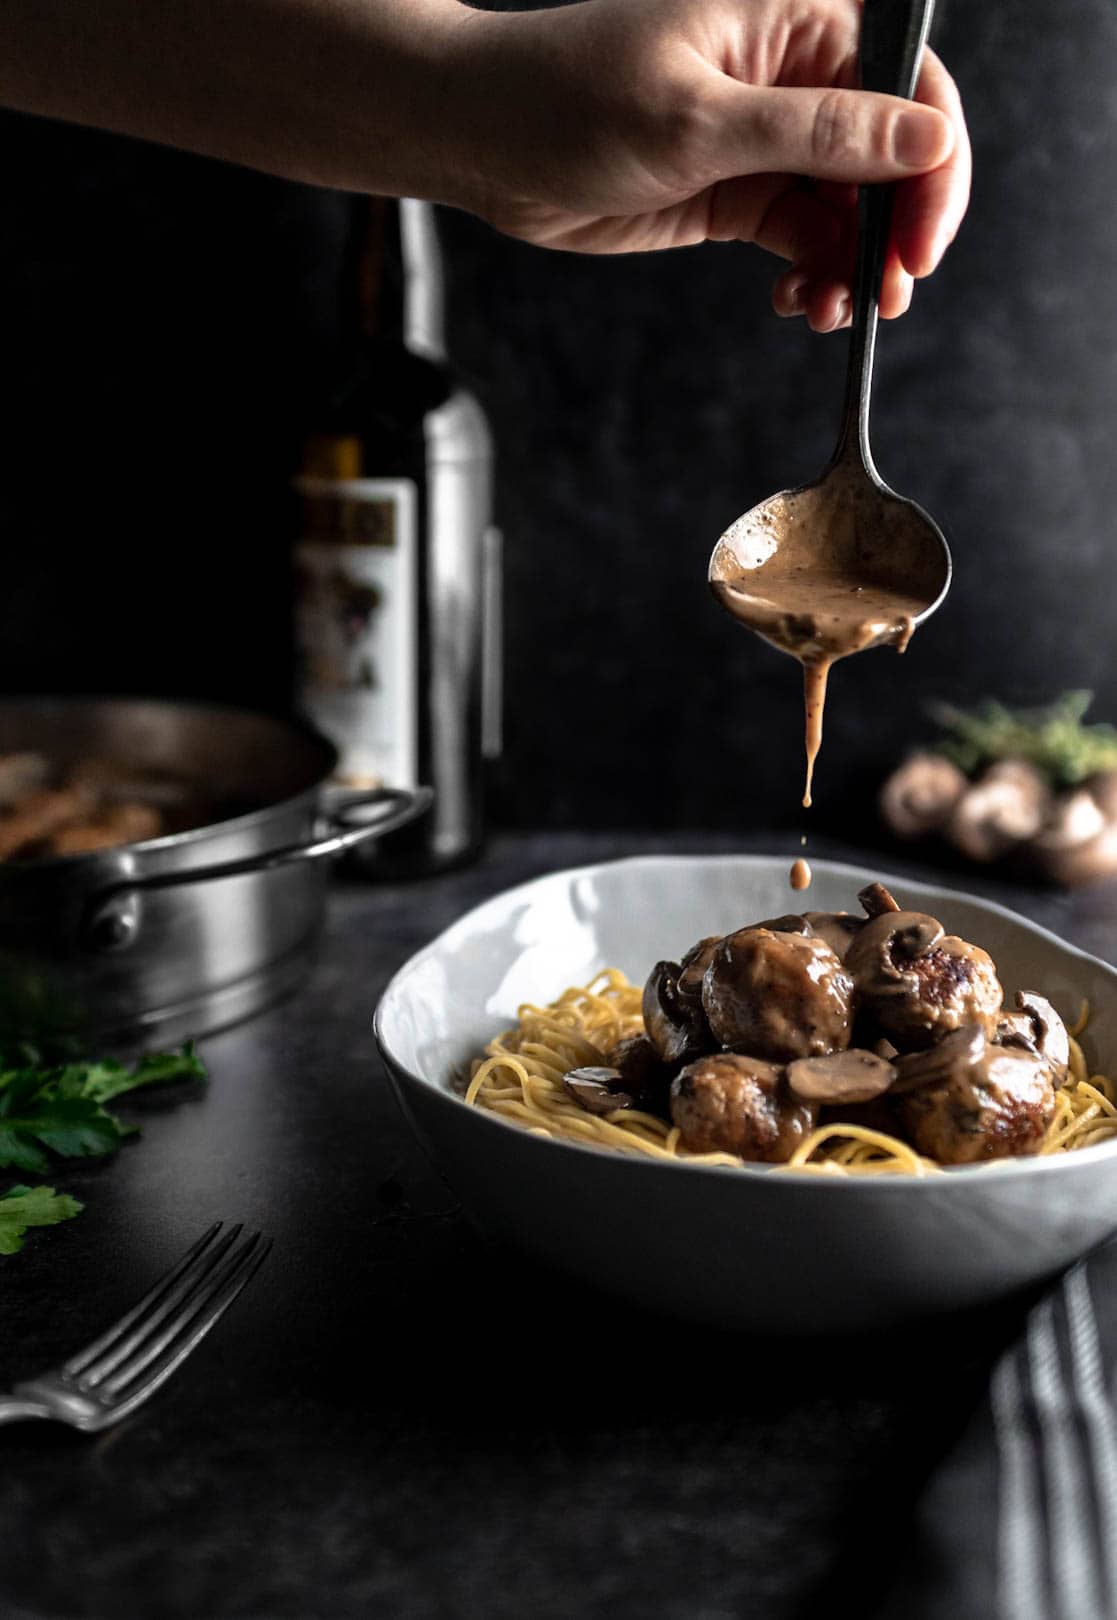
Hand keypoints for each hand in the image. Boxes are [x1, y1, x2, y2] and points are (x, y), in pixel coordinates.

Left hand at [442, 0, 969, 329]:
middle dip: (891, 230)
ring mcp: (768, 139)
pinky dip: (810, 274)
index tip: (921, 246)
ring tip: (826, 311)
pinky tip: (797, 301)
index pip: (908, 86)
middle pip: (888, 157)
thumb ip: (818, 133)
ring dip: (851, 265)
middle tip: (885, 297)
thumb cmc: (572, 97)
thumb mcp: (700, 119)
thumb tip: (926, 139)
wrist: (485, 142)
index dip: (931, 168)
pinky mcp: (738, 192)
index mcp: (799, 20)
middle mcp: (795, 76)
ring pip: (848, 208)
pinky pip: (803, 238)